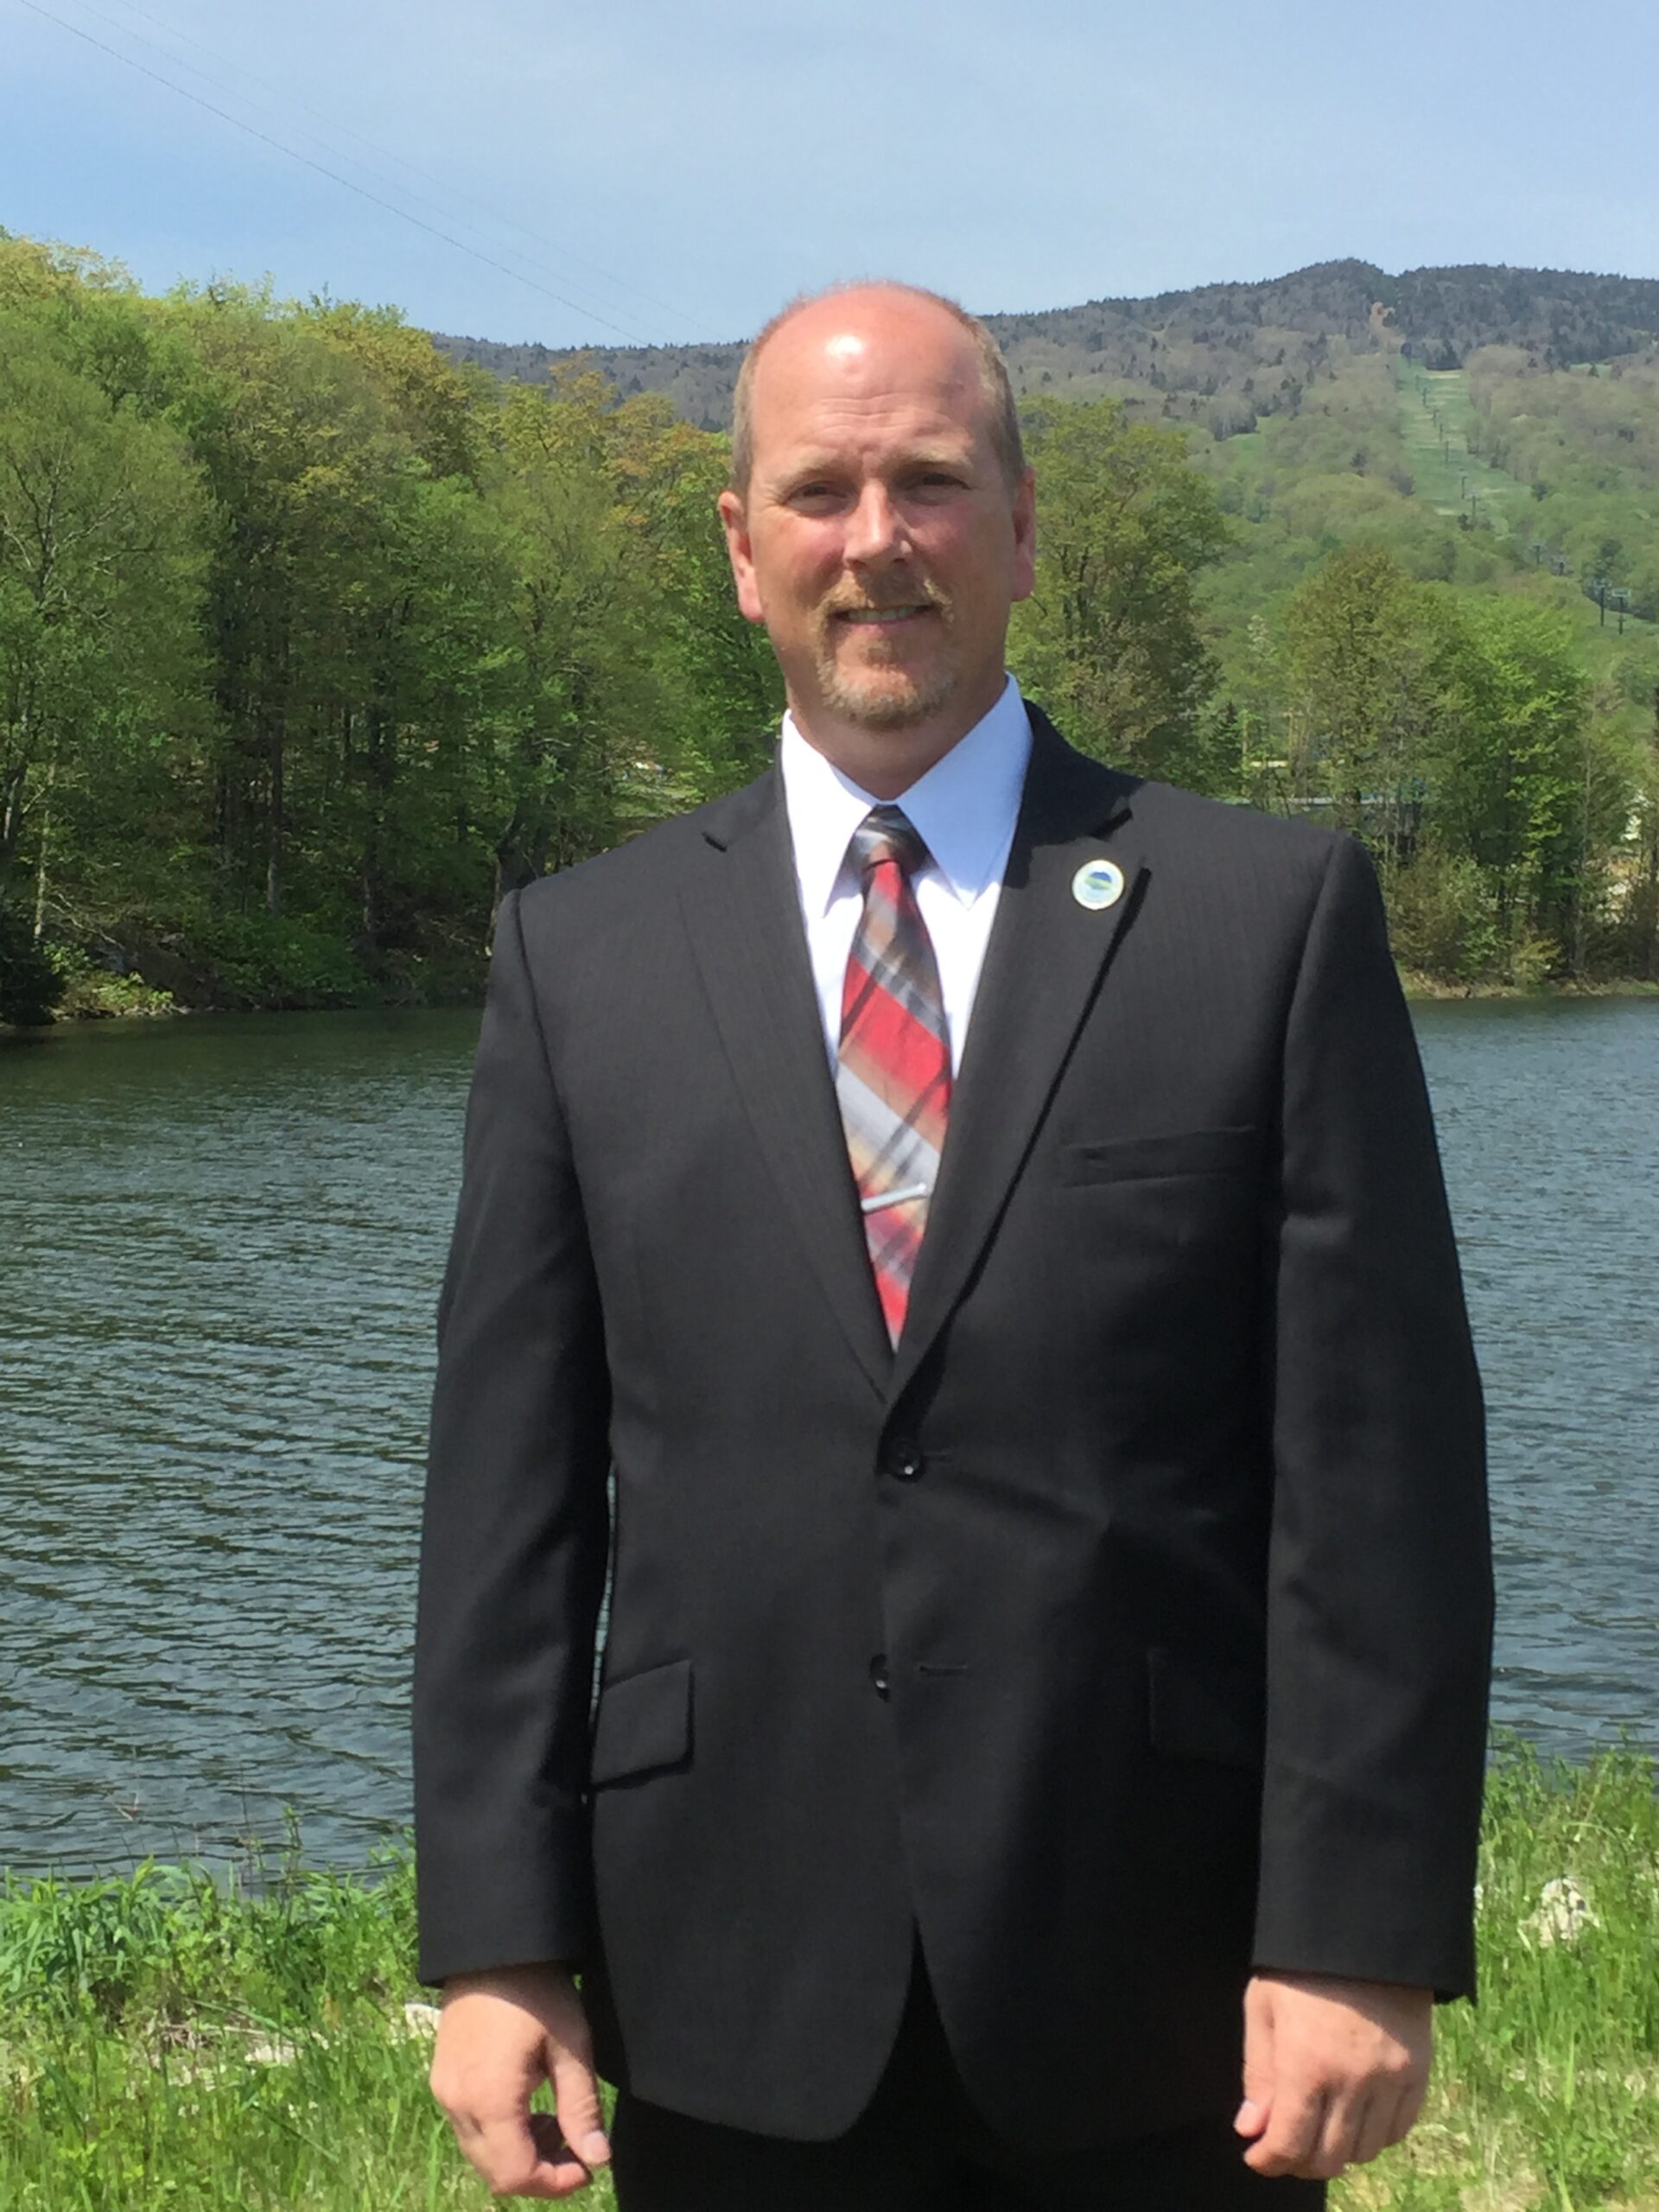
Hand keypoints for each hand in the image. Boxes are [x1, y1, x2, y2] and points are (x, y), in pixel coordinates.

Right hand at [430, 1961, 610, 2198]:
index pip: (514, 2175)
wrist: (494, 1942)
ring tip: (556, 2123)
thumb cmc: (538, 1989)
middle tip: (576, 2149)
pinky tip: (528, 2105)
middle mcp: (456, 2103)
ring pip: (479, 2151)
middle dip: (538, 2172)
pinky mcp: (441, 2076)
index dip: (553, 2183)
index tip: (586, 2167)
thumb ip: (581, 2107)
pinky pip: (468, 2126)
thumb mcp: (571, 2045)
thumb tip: (597, 2158)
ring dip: (519, 2152)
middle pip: (494, 2171)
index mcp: (489, 2100)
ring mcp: (443, 2090)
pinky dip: (499, 2131)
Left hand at [1234, 1972, 1431, 2180]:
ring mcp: (1390, 2080)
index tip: (1258, 2157)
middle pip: (1329, 2158)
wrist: (1365, 1930)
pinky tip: (1356, 2118)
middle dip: (1300, 2161)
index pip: (1290, 2143)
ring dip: (1338, 2150)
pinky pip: (1398, 2130)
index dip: (1269, 2161)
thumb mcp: (1263, 2007)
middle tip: (1286, 2147)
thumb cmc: (1302, 1966)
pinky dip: (1374, 2136)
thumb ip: (1258, 2073)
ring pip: (1365, 2151)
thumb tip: (1251, 2128)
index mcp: (1307, 2064)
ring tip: (1320, 2129)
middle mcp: (1353, 2081)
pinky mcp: (1418, 2072)